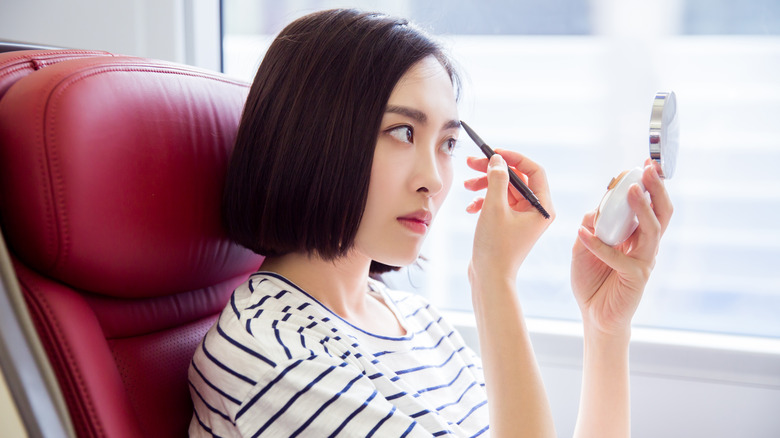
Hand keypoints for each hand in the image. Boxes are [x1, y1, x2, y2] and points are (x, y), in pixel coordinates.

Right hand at [464, 150, 554, 283]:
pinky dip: (484, 201)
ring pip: (504, 189)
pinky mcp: (509, 224)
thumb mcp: (494, 207)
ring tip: (466, 186)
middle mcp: (536, 211)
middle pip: (516, 178)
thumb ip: (497, 179)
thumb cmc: (496, 247)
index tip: (494, 153)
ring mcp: (522, 218)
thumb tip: (497, 160)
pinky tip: (471, 207)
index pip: (534, 170)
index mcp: (542, 207)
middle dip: (493, 170)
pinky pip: (498, 203)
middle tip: (472, 163)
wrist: (489, 278)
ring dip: (485, 185)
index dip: (514, 157)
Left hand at [571, 161, 672, 336]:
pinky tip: (582, 235)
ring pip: (651, 230)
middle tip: (649, 169)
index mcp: (635, 235)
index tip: (644, 164)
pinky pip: (620, 257)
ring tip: (631, 190)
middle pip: (660, 212)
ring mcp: (644, 261)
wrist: (594, 316)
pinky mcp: (636, 278)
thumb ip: (591, 228)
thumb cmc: (592, 280)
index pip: (647, 205)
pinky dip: (600, 245)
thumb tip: (595, 210)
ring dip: (641, 209)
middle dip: (656, 189)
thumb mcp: (583, 248)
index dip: (649, 185)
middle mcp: (645, 245)